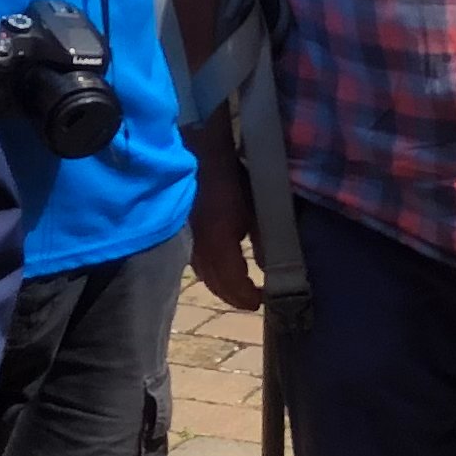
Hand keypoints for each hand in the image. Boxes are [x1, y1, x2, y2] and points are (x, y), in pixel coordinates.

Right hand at [188, 145, 261, 312]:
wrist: (198, 153)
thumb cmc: (232, 177)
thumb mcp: (256, 207)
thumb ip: (265, 239)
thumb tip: (271, 267)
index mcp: (218, 243)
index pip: (232, 283)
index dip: (247, 297)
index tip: (263, 302)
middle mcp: (199, 248)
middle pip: (216, 285)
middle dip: (235, 296)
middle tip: (253, 300)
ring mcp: (189, 241)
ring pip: (205, 275)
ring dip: (222, 286)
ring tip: (240, 289)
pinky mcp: (185, 233)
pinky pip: (198, 263)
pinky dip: (212, 273)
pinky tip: (222, 269)